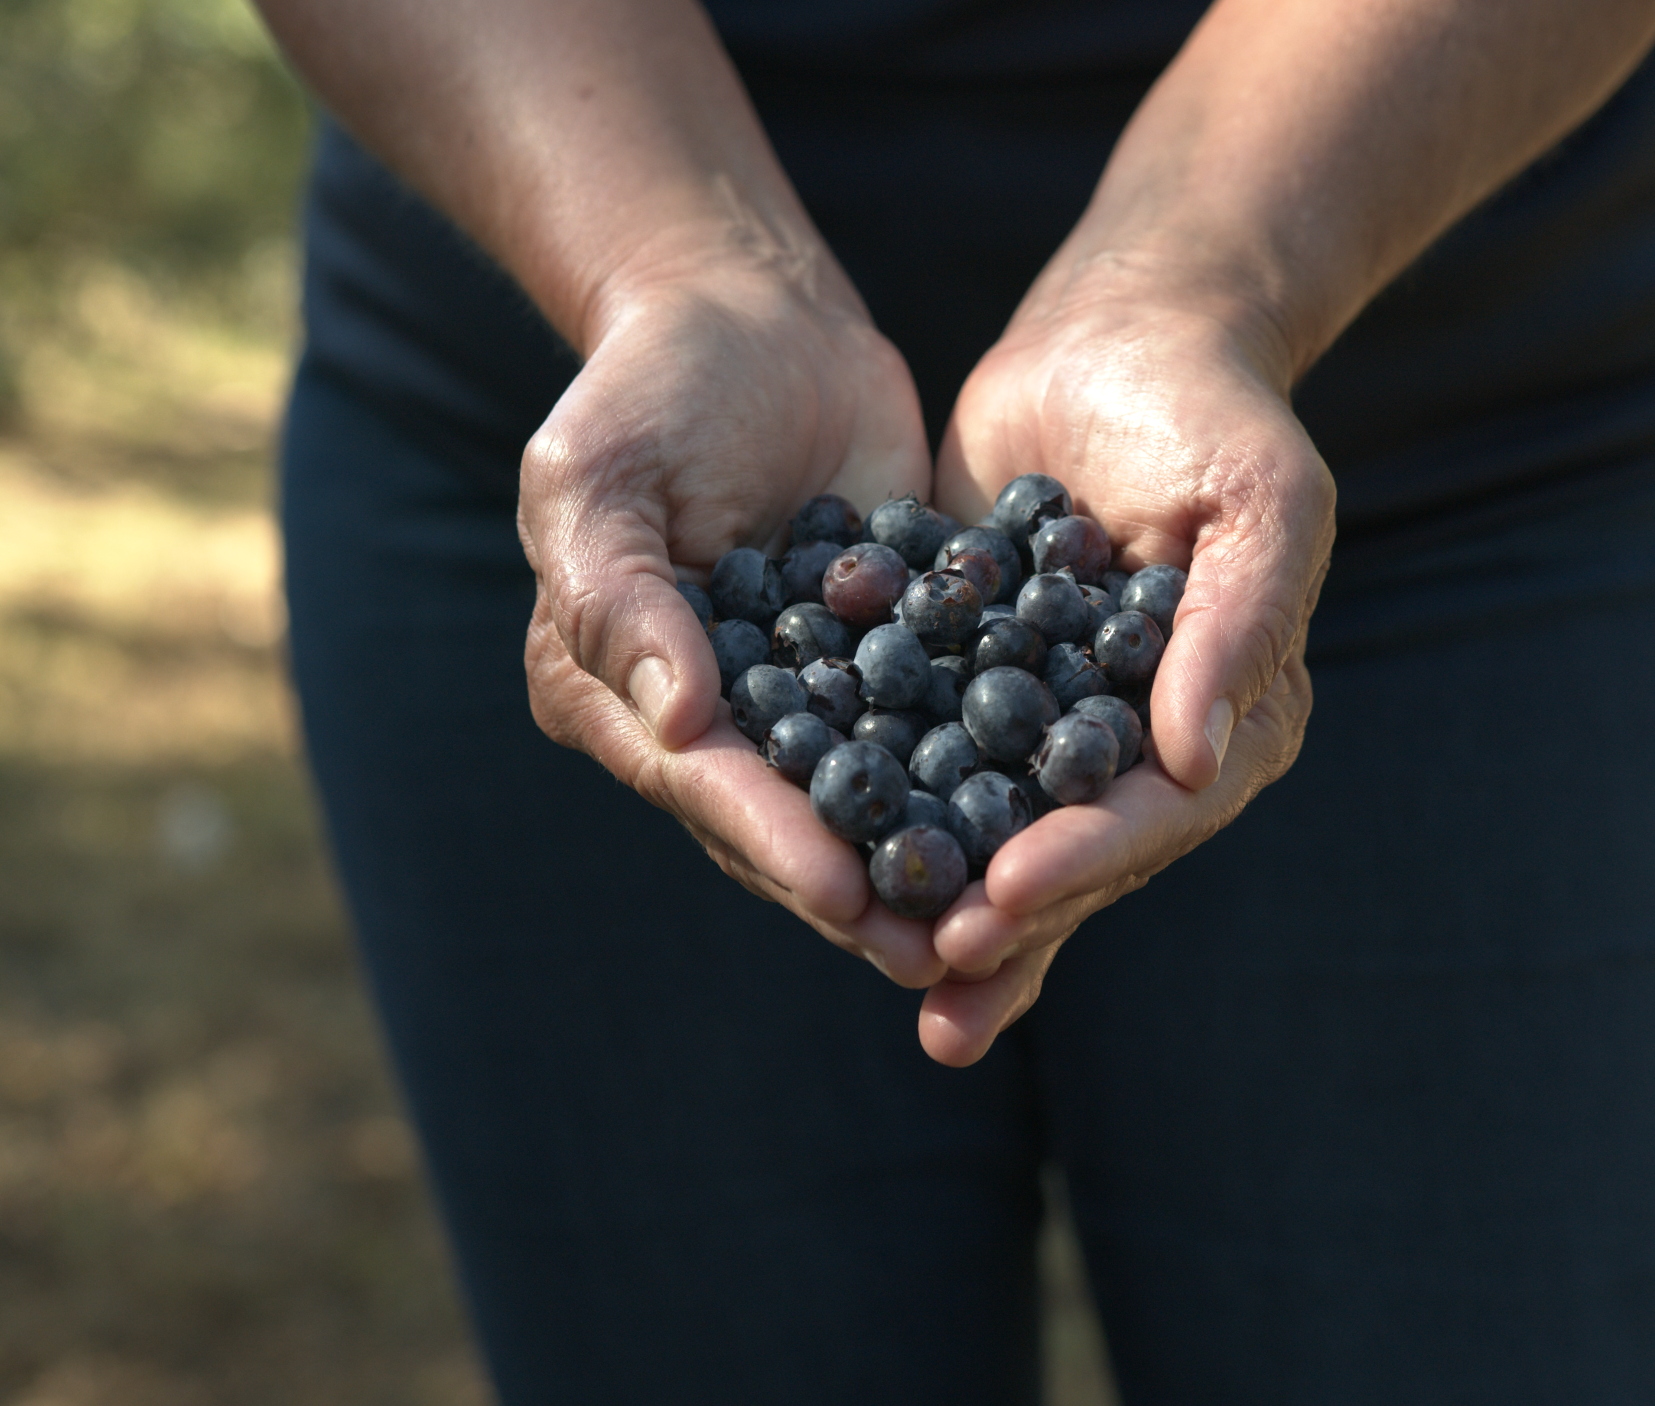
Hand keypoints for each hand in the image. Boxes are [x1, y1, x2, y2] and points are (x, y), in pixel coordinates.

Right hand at [515, 267, 948, 986]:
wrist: (751, 309)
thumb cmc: (648, 383)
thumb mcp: (598, 472)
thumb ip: (616, 593)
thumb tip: (676, 718)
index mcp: (615, 694)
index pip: (703, 785)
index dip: (774, 842)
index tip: (843, 893)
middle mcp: (705, 718)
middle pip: (789, 823)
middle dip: (866, 890)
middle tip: (943, 951)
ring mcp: (800, 694)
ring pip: (871, 795)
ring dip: (935, 856)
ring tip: (1011, 918)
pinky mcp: (885, 656)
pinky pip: (936, 722)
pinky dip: (988, 767)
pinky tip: (1056, 811)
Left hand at [923, 276, 1335, 1064]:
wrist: (1115, 335)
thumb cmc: (1211, 409)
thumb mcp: (1259, 498)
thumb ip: (1239, 622)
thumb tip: (1199, 762)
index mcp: (1236, 720)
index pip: (1159, 813)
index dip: (1085, 859)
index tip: (1008, 889)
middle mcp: (1151, 744)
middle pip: (1077, 850)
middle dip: (1006, 911)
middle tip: (928, 960)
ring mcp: (1058, 725)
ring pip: (1001, 830)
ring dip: (945, 898)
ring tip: (882, 961)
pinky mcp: (976, 688)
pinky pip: (929, 760)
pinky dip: (884, 807)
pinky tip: (822, 855)